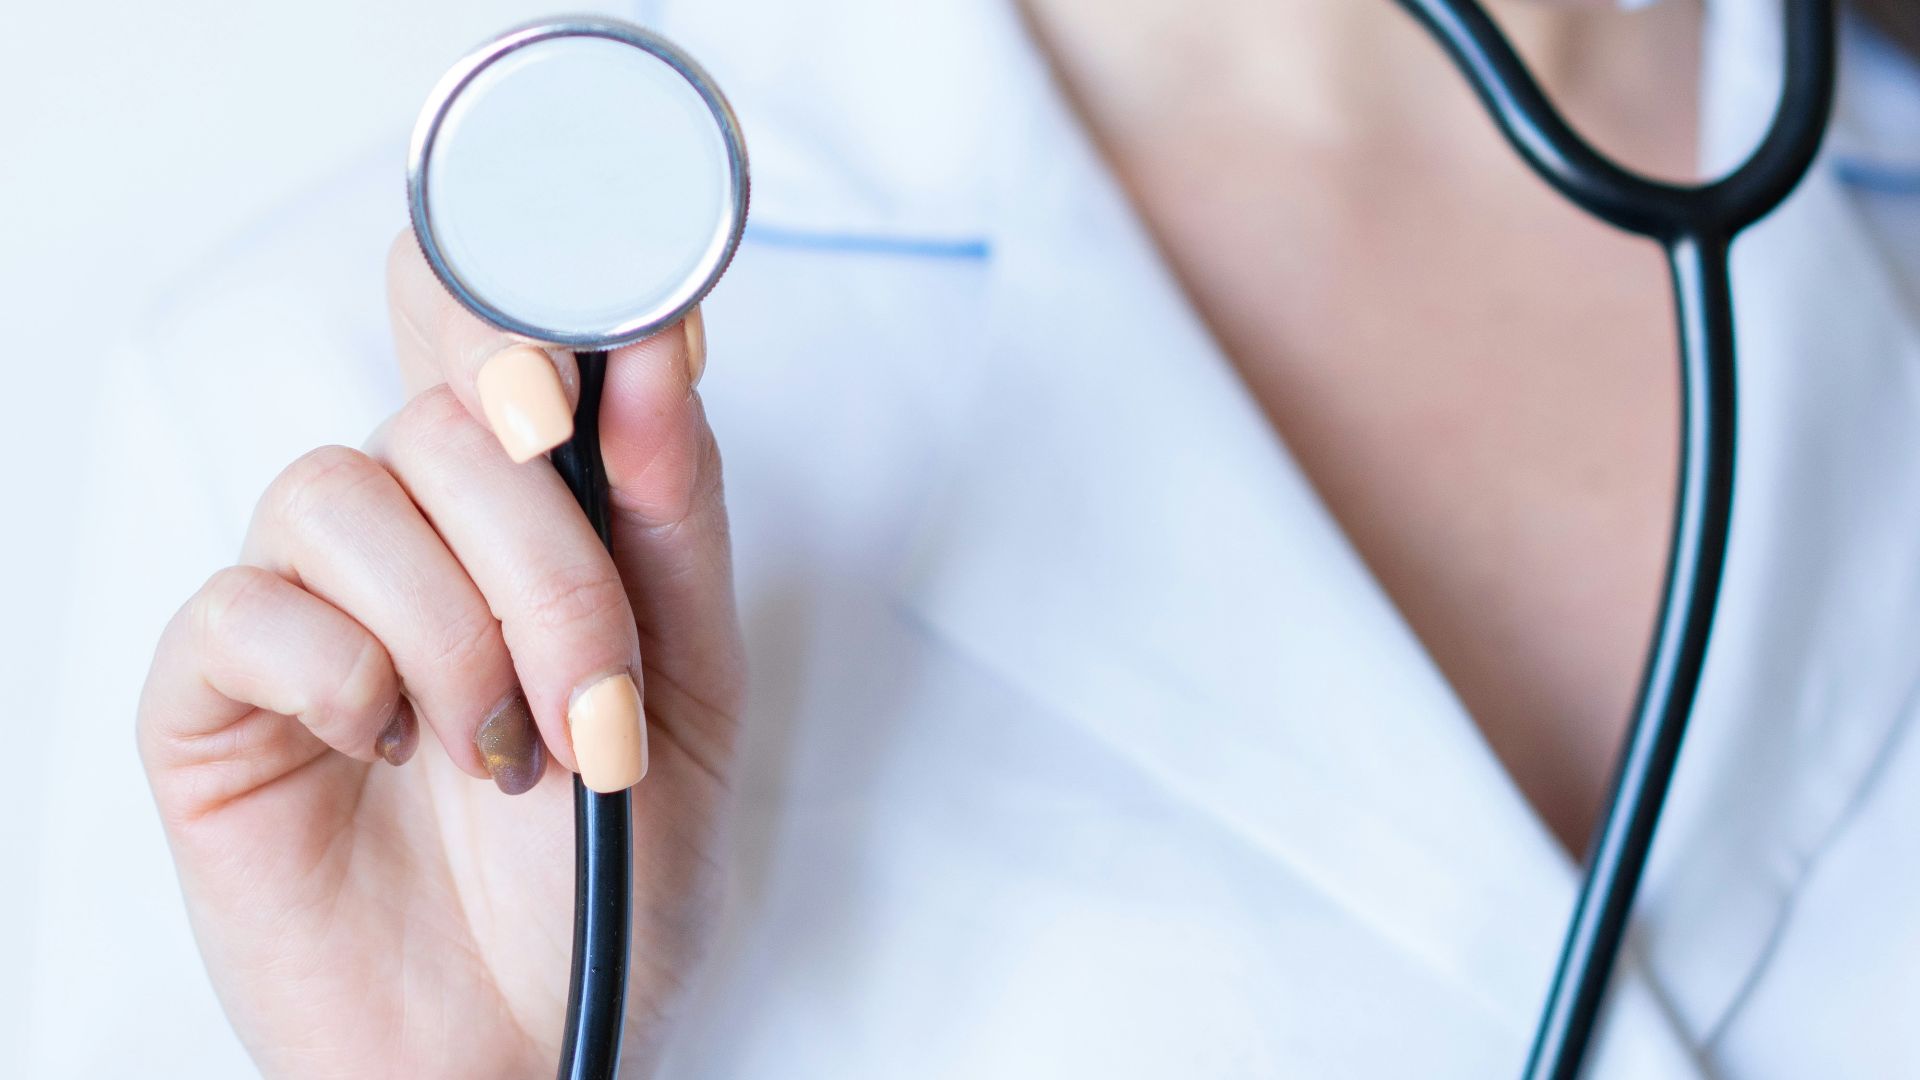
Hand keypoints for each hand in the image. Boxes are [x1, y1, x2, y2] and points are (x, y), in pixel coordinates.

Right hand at [137, 235, 744, 1078]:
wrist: (532, 1048)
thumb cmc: (611, 875)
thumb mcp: (692, 688)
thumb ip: (673, 516)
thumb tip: (658, 342)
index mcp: (525, 518)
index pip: (484, 328)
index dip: (518, 298)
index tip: (589, 366)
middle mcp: (411, 539)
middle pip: (442, 412)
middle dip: (546, 557)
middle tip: (598, 695)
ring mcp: (304, 612)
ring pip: (339, 491)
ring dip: (455, 631)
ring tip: (507, 756)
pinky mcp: (210, 702)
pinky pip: (244, 609)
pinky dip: (343, 677)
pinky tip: (390, 753)